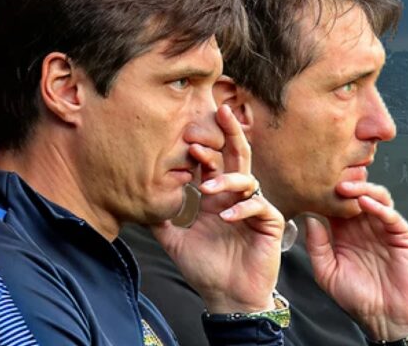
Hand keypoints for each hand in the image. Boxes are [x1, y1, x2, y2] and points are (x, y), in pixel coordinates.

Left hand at [151, 105, 283, 313]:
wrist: (227, 297)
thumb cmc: (205, 269)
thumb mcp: (174, 241)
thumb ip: (160, 218)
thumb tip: (137, 199)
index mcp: (216, 197)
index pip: (213, 162)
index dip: (203, 148)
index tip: (187, 137)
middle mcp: (236, 197)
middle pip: (237, 156)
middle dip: (231, 132)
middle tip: (222, 111)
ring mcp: (254, 209)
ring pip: (248, 179)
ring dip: (228, 179)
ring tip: (207, 189)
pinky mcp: (270, 224)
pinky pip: (260, 206)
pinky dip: (242, 208)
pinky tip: (225, 217)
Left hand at [305, 181, 407, 342]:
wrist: (385, 318)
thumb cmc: (357, 298)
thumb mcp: (327, 272)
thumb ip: (316, 246)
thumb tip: (309, 218)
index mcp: (346, 233)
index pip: (336, 205)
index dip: (326, 195)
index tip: (312, 187)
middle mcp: (365, 227)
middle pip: (356, 196)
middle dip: (344, 186)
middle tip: (330, 181)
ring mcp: (384, 229)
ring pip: (376, 198)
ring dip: (362, 191)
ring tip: (346, 189)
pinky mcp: (403, 236)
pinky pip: (391, 216)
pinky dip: (379, 207)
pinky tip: (366, 204)